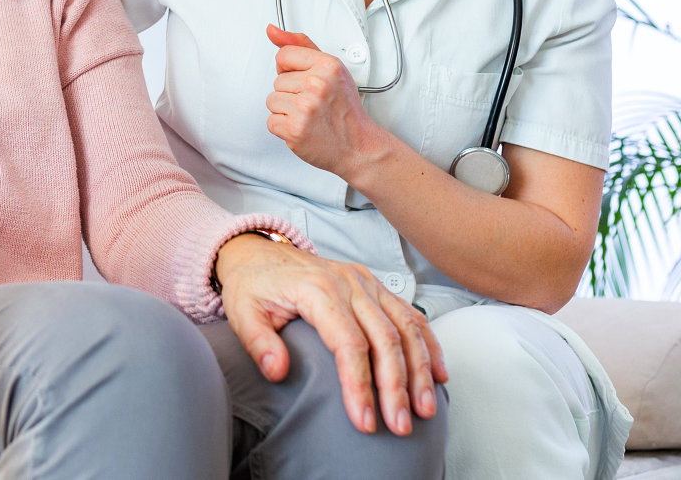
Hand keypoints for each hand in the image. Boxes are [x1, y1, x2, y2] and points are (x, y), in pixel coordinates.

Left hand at [215, 233, 446, 435]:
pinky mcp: (376, 287)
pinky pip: (411, 315)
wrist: (259, 255)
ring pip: (406, 328)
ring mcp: (367, 283)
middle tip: (400, 425)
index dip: (360, 385)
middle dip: (396, 387)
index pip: (348, 344)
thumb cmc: (253, 287)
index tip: (364, 421)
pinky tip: (438, 373)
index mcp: (318, 290)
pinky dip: (429, 344)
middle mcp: (349, 284)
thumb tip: (278, 372)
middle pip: (385, 340)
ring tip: (425, 408)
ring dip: (420, 370)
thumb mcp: (242, 313)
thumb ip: (258, 344)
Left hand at [265, 25, 388, 182]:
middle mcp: (317, 85)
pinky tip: (303, 127)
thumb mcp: (330, 69)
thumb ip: (300, 46)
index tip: (304, 80)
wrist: (357, 145)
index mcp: (327, 66)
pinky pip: (271, 122)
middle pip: (277, 81)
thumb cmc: (344, 108)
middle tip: (313, 103)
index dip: (290, 69)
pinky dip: (283, 128)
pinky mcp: (295, 130)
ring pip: (272, 100)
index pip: (283, 55)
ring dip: (286, 110)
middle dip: (291, 92)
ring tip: (308, 115)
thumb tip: (271, 30)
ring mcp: (305, 108)